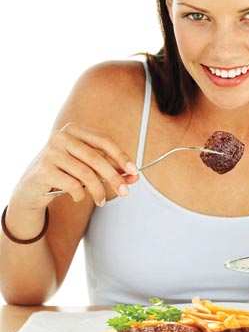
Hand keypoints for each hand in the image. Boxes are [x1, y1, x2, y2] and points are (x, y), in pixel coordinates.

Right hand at [12, 123, 138, 211]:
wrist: (31, 188)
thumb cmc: (64, 174)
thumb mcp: (88, 168)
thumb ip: (110, 170)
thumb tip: (134, 176)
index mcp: (74, 130)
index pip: (104, 140)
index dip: (121, 156)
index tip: (133, 171)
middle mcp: (61, 137)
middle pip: (96, 159)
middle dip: (114, 178)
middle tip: (125, 192)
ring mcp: (50, 153)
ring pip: (86, 174)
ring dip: (98, 191)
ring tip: (101, 201)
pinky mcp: (43, 170)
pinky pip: (72, 185)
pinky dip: (80, 194)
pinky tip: (78, 197)